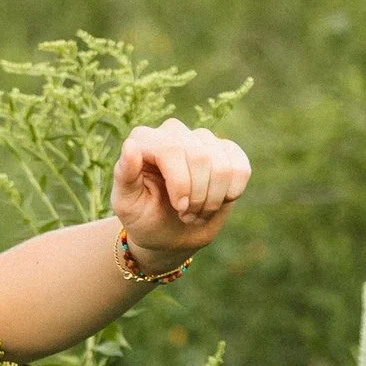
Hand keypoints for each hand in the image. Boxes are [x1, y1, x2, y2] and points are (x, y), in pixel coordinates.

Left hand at [112, 120, 251, 260]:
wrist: (168, 233)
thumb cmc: (143, 218)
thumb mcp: (127, 204)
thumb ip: (125, 176)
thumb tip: (131, 146)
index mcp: (144, 140)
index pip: (172, 149)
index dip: (182, 183)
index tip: (180, 209)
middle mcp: (173, 132)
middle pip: (201, 157)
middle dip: (198, 196)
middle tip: (186, 216)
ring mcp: (201, 138)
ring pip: (222, 165)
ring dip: (213, 200)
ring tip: (197, 213)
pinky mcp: (226, 151)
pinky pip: (240, 168)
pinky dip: (231, 193)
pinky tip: (217, 201)